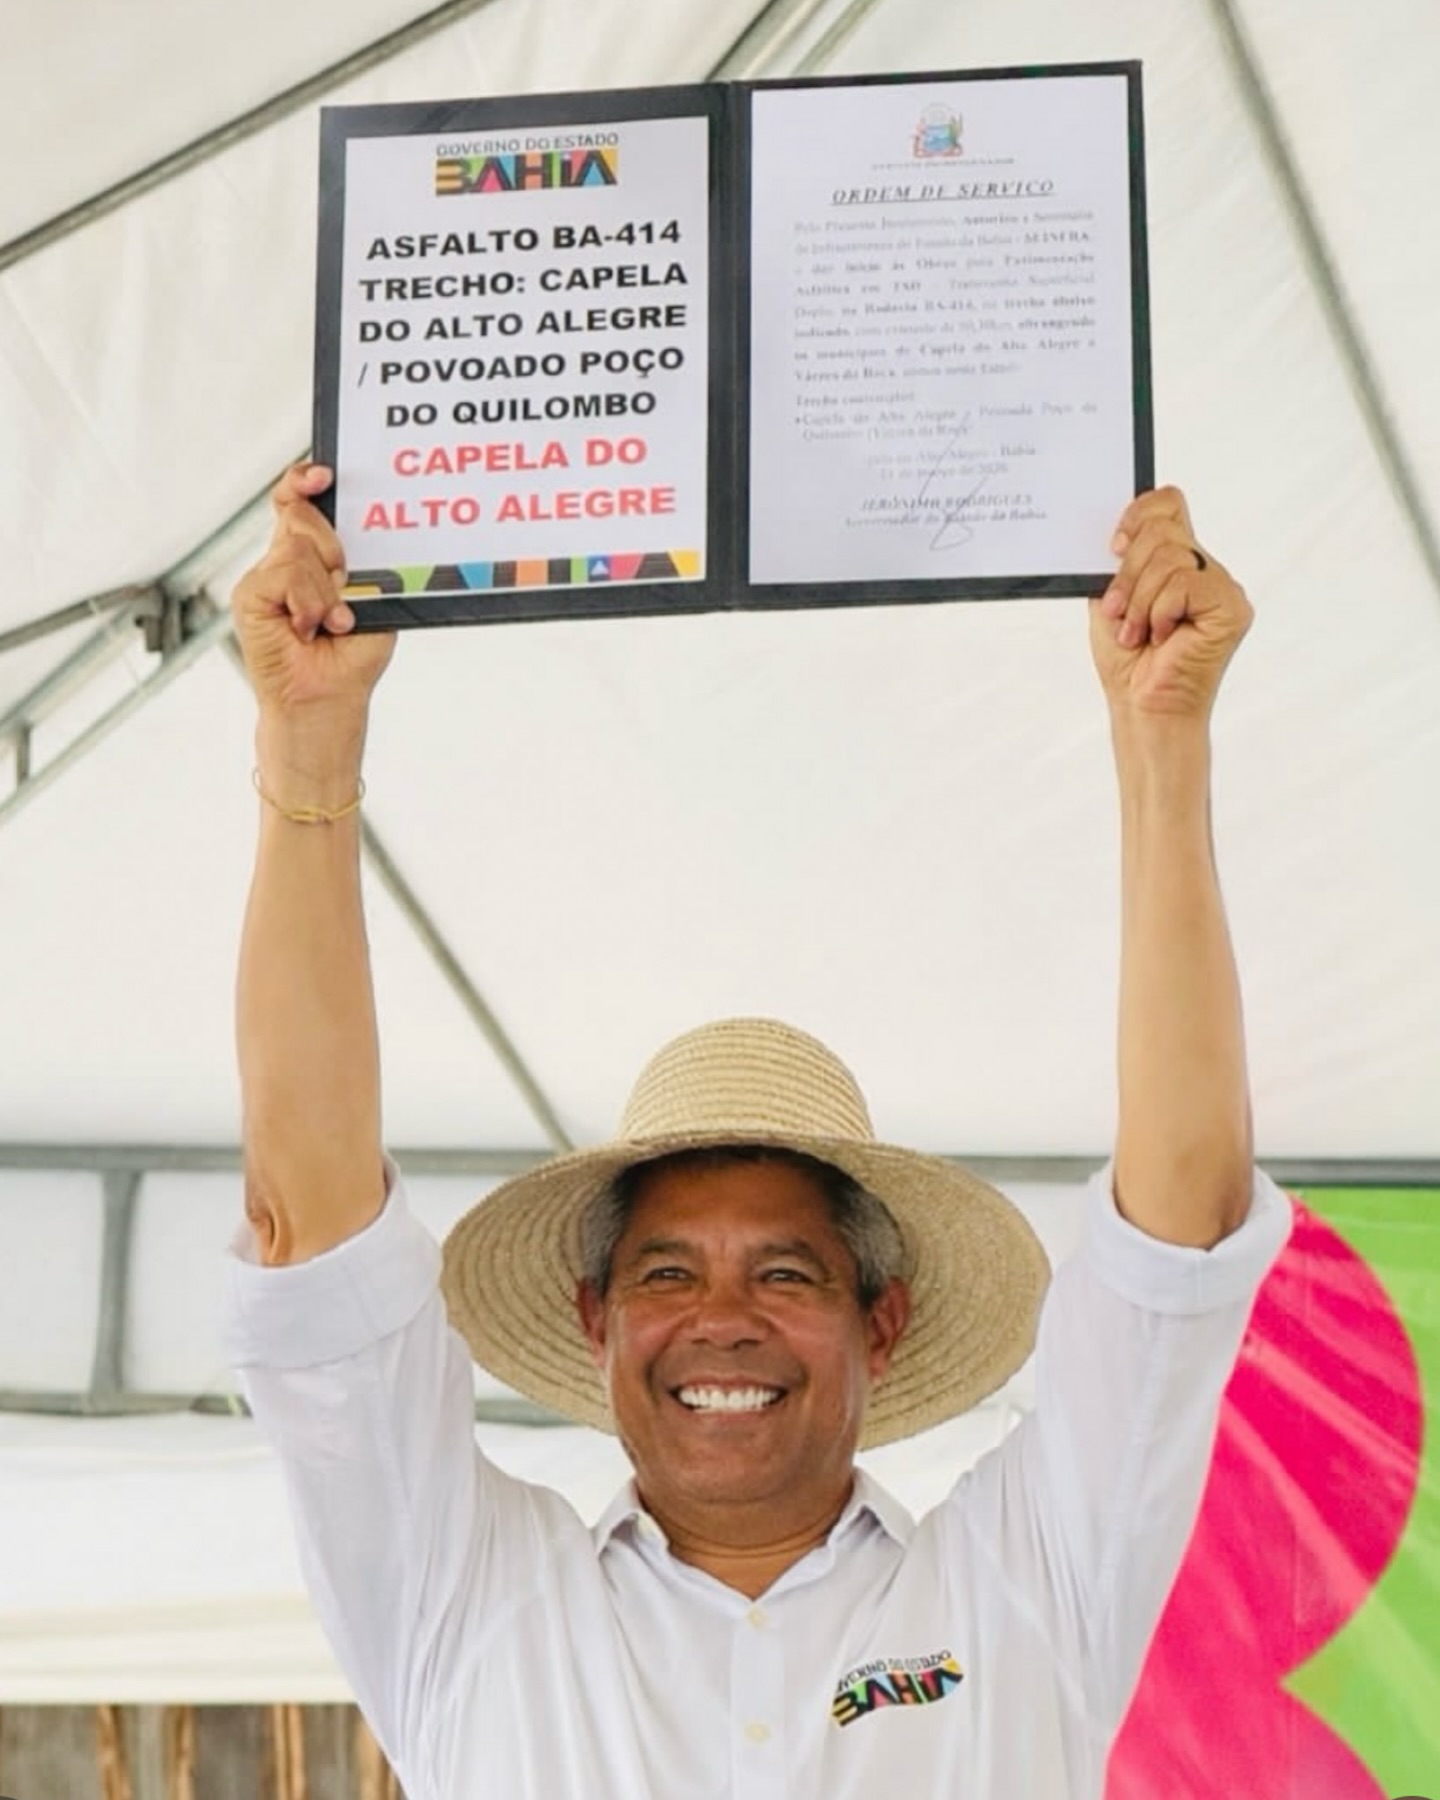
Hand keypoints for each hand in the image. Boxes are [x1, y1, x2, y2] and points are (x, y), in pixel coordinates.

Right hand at [232, 464, 395, 719]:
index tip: (324, 475)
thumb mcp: (370, 600)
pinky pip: (284, 575)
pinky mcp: (248, 595)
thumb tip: (357, 539)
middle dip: (333, 548)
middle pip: (303, 517)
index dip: (304, 482)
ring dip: (324, 591)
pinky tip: (306, 629)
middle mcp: (283, 561)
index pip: (298, 502)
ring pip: (297, 549)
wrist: (328, 697)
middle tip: (343, 587)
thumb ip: (361, 565)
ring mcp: (263, 577)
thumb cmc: (351, 654)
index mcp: (311, 557)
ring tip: (328, 623)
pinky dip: (306, 604)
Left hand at [1089, 486, 1251, 720]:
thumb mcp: (1112, 599)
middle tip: (1118, 611)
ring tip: (1136, 632)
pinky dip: (1160, 610)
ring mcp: (1222, 587)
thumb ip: (1121, 562)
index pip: (1168, 504)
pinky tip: (1162, 637)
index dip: (1138, 513)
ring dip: (1139, 599)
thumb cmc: (1127, 660)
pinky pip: (1185, 582)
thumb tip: (1120, 530)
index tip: (1114, 546)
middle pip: (1163, 527)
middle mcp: (1204, 569)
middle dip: (1128, 571)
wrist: (1140, 706)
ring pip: (1170, 555)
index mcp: (1177, 562)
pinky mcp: (1232, 607)